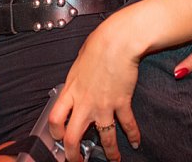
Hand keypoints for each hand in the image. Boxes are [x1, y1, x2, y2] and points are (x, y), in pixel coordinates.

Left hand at [50, 17, 142, 161]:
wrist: (118, 41)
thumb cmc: (99, 44)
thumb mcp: (80, 61)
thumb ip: (77, 77)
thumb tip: (79, 80)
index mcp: (70, 90)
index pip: (55, 119)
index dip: (55, 132)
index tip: (60, 137)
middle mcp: (84, 102)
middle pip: (72, 137)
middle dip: (73, 155)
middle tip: (77, 160)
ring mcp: (103, 105)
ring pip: (104, 138)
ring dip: (110, 152)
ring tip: (113, 159)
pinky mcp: (121, 102)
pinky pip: (127, 124)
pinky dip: (133, 134)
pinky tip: (136, 141)